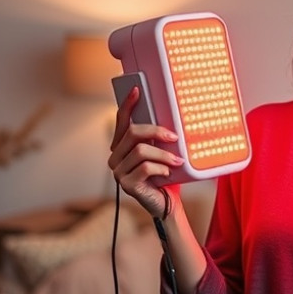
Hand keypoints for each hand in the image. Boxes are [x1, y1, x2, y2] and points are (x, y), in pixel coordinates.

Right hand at [107, 86, 183, 217]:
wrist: (167, 203)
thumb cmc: (165, 175)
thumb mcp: (162, 153)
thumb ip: (158, 139)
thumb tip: (170, 120)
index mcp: (122, 146)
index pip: (122, 121)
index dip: (128, 104)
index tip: (137, 90)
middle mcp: (115, 157)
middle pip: (133, 133)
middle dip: (156, 131)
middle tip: (174, 137)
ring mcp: (118, 171)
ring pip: (141, 151)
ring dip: (163, 155)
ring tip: (177, 161)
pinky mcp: (126, 184)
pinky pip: (145, 168)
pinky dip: (160, 169)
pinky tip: (167, 174)